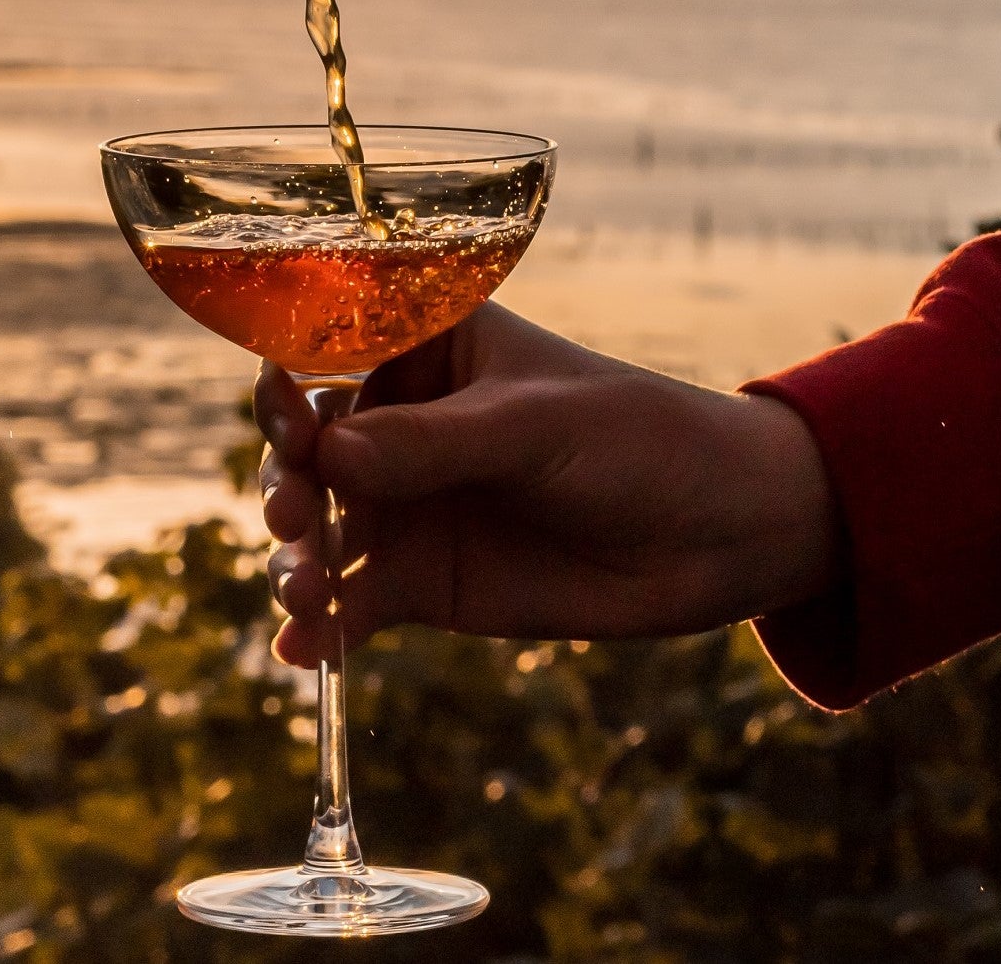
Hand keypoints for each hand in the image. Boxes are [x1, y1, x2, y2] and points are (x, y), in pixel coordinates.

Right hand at [256, 303, 834, 667]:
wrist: (718, 534)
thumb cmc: (635, 439)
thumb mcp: (534, 427)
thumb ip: (432, 444)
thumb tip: (327, 456)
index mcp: (428, 348)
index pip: (332, 352)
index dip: (292, 382)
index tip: (281, 413)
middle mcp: (403, 422)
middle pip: (309, 448)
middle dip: (287, 480)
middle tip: (295, 514)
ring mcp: (409, 504)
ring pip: (321, 528)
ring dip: (297, 558)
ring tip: (305, 593)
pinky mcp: (425, 581)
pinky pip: (355, 602)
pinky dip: (323, 627)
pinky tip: (306, 652)